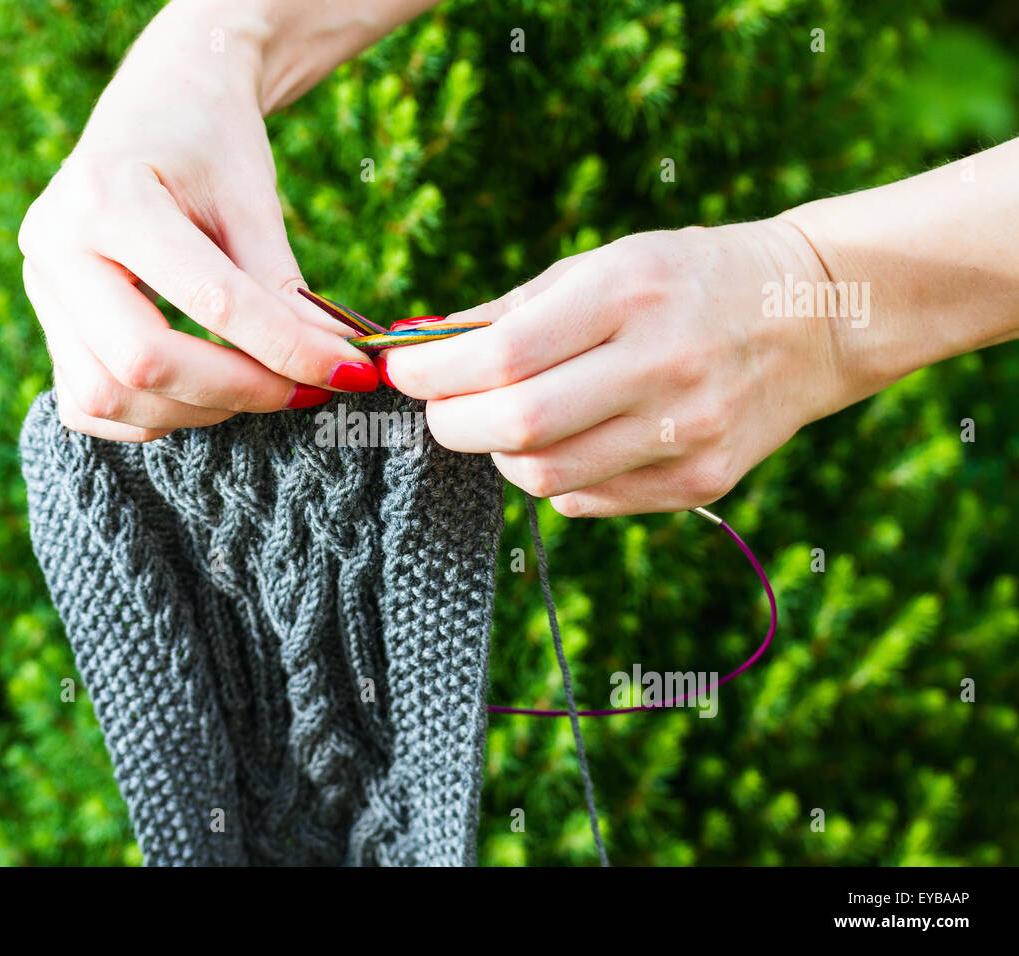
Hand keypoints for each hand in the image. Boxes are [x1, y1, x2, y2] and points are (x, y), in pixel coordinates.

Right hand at [18, 3, 378, 442]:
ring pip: (108, 396)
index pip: (210, 303)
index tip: (348, 370)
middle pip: (142, 364)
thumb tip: (338, 366)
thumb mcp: (252, 202)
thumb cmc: (211, 140)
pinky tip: (205, 393)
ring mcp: (39, 287)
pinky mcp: (47, 320)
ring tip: (261, 388)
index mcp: (107, 196)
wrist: (159, 102)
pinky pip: (88, 404)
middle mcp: (54, 244)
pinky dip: (151, 416)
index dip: (287, 349)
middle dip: (237, 391)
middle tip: (304, 390)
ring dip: (196, 411)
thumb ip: (284, 291)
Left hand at [377, 219, 845, 515]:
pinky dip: (554, 478)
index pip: (502, 354)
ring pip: (546, 477)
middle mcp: (662, 365)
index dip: (432, 372)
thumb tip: (421, 344)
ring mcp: (688, 431)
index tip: (403, 370)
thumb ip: (511, 311)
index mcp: (630, 294)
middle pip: (516, 426)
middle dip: (451, 423)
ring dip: (500, 454)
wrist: (814, 316)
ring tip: (504, 422)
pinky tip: (566, 442)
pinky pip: (588, 501)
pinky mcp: (703, 479)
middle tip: (440, 407)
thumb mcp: (604, 264)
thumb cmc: (688, 279)